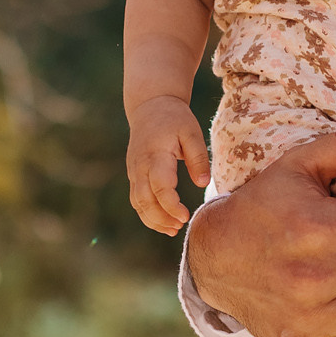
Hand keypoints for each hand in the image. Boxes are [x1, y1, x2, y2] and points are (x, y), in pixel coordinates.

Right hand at [127, 94, 210, 234]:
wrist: (150, 106)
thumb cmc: (174, 118)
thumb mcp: (191, 132)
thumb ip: (198, 157)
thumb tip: (202, 183)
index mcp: (155, 155)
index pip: (160, 187)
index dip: (171, 206)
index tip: (186, 217)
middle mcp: (140, 166)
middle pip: (145, 200)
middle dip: (161, 218)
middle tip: (180, 227)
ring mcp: (133, 171)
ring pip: (137, 203)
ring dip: (152, 220)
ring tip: (172, 230)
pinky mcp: (133, 174)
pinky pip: (136, 199)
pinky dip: (146, 213)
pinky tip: (162, 222)